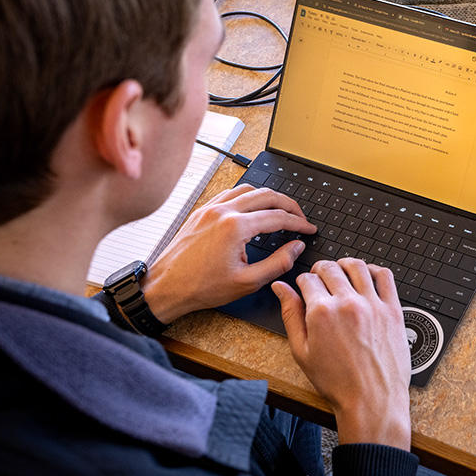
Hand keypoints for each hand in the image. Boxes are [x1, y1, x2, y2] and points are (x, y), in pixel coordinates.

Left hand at [142, 185, 316, 323]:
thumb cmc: (201, 286)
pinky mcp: (202, 211)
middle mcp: (223, 211)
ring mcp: (210, 208)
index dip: (299, 223)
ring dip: (268, 197)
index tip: (309, 229)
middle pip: (267, 195)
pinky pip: (230, 193)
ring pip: (248, 189)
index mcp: (236, 227)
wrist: (166, 286)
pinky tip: (253, 207)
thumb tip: (296, 248)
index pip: (278, 217)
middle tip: (300, 217)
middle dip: (289, 205)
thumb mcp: (247, 282)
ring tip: (280, 210)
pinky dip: (248, 196)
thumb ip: (278, 263)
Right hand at [274, 258, 411, 450]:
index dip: (303, 281)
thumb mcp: (302, 351)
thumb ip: (290, 315)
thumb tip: (281, 289)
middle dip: (321, 269)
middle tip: (321, 278)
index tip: (306, 287)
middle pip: (330, 268)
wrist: (372, 400)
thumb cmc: (338, 382)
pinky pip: (385, 276)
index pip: (308, 279)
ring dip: (345, 265)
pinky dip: (374, 270)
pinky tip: (367, 276)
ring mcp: (373, 305)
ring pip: (357, 266)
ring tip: (342, 272)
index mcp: (321, 312)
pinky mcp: (393, 310)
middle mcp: (347, 303)